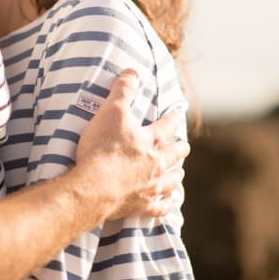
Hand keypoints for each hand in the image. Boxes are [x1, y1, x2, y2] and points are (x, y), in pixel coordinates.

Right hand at [75, 69, 189, 220]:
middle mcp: (157, 164)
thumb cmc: (102, 148)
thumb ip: (123, 90)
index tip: (180, 109)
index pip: (168, 124)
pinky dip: (165, 206)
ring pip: (171, 181)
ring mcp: (151, 187)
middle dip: (180, 149)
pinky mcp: (141, 206)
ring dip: (176, 175)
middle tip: (184, 147)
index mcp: (152, 140)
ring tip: (179, 174)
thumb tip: (133, 71)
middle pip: (175, 155)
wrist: (94, 187)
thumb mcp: (111, 111)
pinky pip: (159, 208)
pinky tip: (168, 205)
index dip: (174, 115)